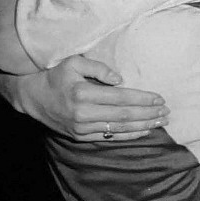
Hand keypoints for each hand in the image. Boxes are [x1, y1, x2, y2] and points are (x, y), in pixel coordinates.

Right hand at [12, 55, 168, 141]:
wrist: (33, 98)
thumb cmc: (56, 76)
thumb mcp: (73, 63)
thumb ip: (98, 68)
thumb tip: (120, 80)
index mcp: (83, 93)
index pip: (121, 97)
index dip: (143, 98)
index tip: (160, 98)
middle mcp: (84, 113)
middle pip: (124, 115)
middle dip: (148, 114)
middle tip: (166, 112)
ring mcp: (82, 128)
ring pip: (120, 128)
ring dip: (143, 126)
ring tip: (161, 122)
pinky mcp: (82, 137)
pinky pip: (110, 137)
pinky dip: (129, 135)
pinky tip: (144, 131)